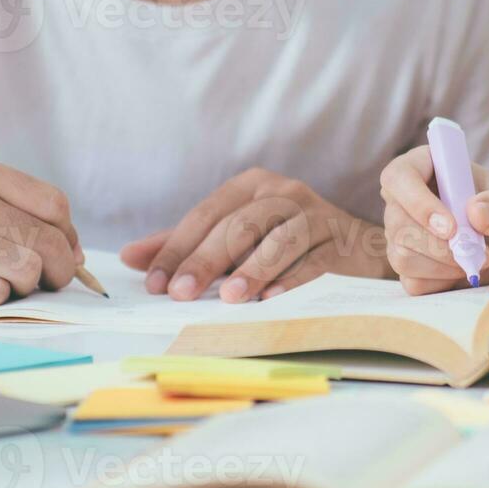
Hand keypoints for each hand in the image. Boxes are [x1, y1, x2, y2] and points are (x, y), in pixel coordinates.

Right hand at [0, 158, 83, 307]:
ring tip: (3, 284)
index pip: (54, 205)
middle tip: (46, 282)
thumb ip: (9, 209)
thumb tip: (70, 250)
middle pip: (48, 241)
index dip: (67, 235)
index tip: (64, 253)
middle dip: (59, 269)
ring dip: (24, 287)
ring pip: (26, 270)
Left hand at [119, 168, 390, 303]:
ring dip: (253, 269)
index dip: (178, 248)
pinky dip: (292, 281)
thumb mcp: (234, 235)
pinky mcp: (340, 242)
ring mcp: (315, 215)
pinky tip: (272, 301)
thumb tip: (130, 257)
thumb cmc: (284, 241)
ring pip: (278, 239)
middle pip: (239, 225)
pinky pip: (314, 261)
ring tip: (229, 297)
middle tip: (183, 293)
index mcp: (251, 186)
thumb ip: (185, 244)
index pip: (206, 214)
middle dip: (207, 260)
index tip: (156, 283)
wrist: (358, 247)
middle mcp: (283, 193)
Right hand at [379, 146, 488, 295]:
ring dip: (446, 266)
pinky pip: (413, 281)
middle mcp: (404, 200)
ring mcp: (401, 234)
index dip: (418, 203)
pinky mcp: (408, 265)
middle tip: (482, 254)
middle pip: (399, 225)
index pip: (399, 177)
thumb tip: (477, 213)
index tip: (451, 228)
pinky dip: (445, 282)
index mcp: (422, 167)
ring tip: (480, 260)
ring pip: (402, 256)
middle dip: (441, 247)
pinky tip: (465, 271)